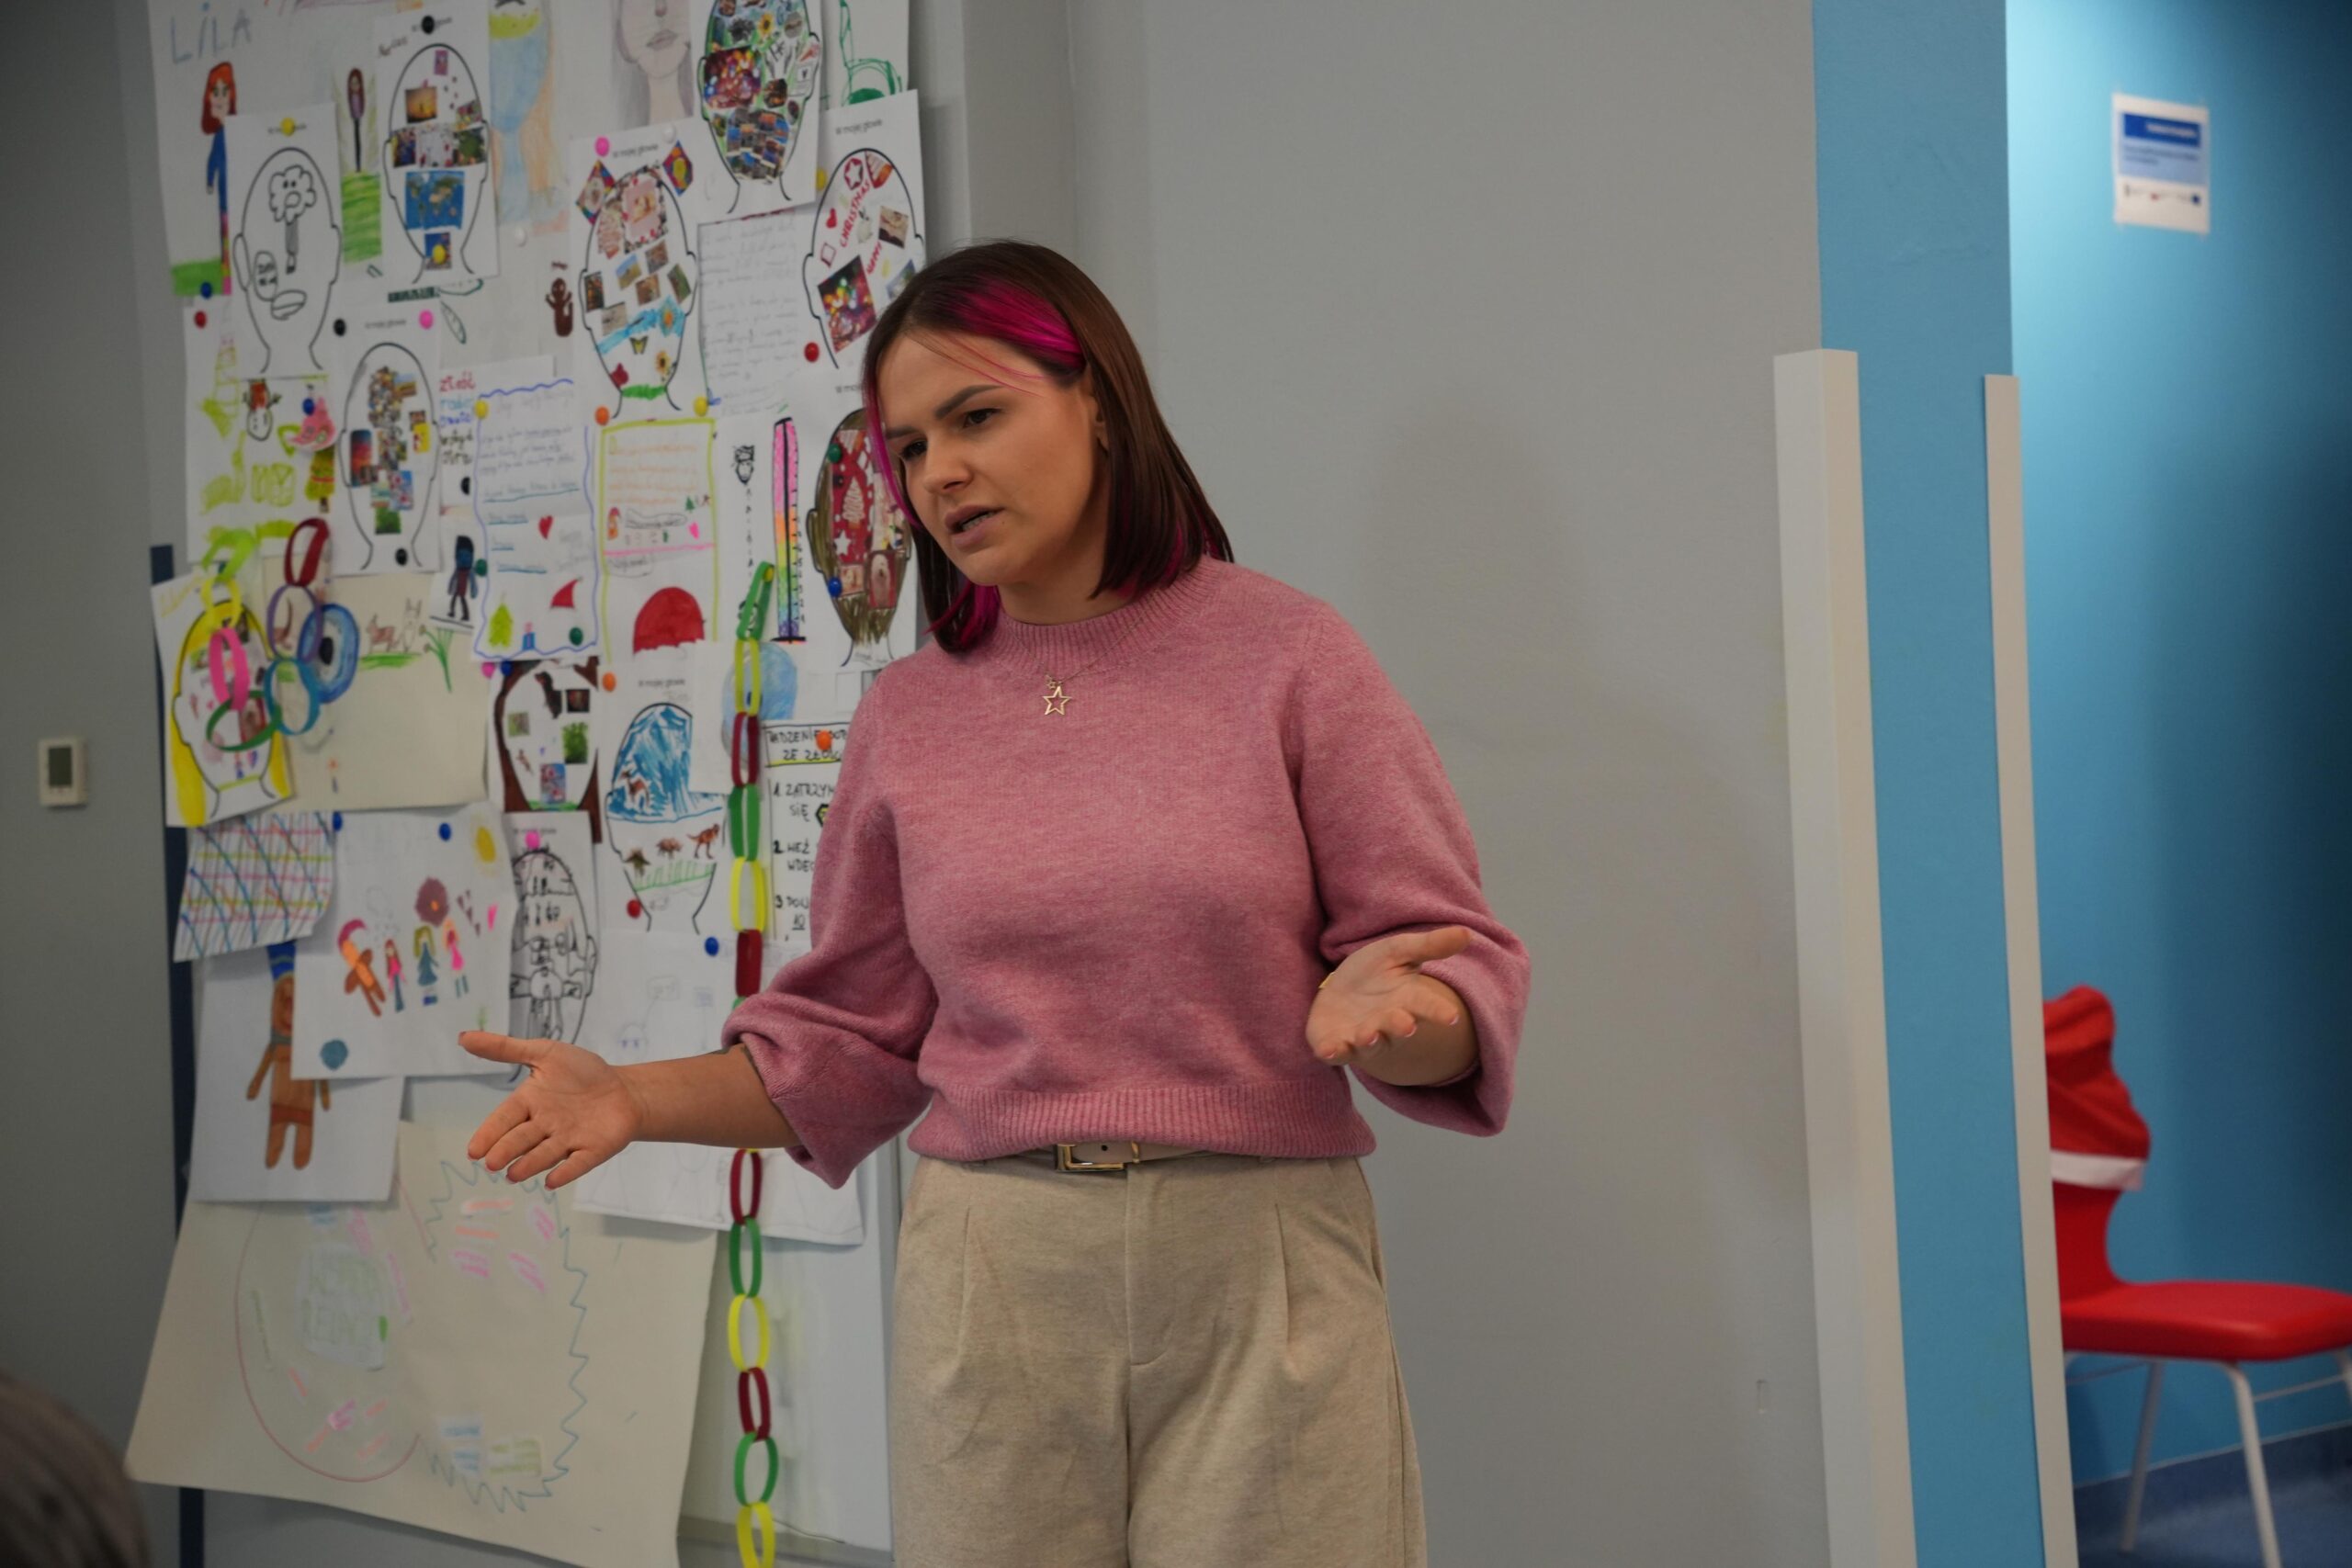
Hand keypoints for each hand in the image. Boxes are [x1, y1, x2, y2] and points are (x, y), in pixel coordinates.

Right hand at [460, 1031, 644, 1189]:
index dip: (489, 1134)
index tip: (473, 1151)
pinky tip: (552, 1180)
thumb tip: (463, 1037)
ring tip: (513, 1174)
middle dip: (506, 1151)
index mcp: (530, 1103)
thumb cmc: (582, 1073)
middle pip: (521, 1139)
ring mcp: (568, 1140)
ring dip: (530, 1164)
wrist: (625, 1089)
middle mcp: (545, 1126)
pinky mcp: (592, 1151)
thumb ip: (506, 1048)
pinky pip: (577, 1163)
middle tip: (492, 1163)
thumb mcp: (545, 1053)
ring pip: (545, 1154)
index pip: (504, 1119)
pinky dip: (566, 1171)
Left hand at [1307, 926, 1470, 1069]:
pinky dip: (1332, 1053)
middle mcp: (1386, 1023)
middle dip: (1401, 1027)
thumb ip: (1429, 946)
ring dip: (1369, 1041)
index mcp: (1406, 1000)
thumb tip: (1467, 933)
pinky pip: (1335, 1052)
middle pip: (1396, 1027)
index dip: (1438, 1010)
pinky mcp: (1334, 1043)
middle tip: (1407, 1025)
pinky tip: (1327, 1050)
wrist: (1339, 989)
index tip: (1452, 1016)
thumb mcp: (1399, 951)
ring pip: (1369, 1044)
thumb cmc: (1374, 971)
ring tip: (1369, 1034)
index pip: (1426, 1005)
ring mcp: (1360, 1036)